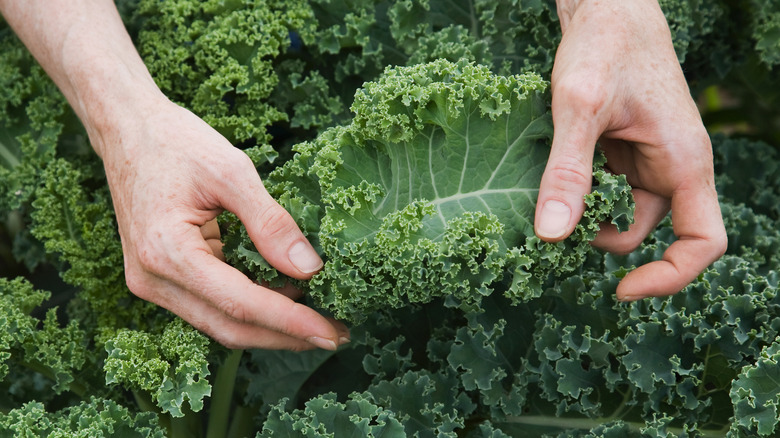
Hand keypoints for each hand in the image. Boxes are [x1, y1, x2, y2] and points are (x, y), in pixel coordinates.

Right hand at [97, 96, 348, 349]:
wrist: (127, 130)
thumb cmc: (175, 142)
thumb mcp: (232, 171)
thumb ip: (271, 223)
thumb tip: (310, 269)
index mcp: (166, 252)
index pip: (240, 304)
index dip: (291, 321)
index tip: (333, 332)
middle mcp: (152, 279)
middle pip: (230, 328)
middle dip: (286, 335)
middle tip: (336, 335)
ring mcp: (152, 283)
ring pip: (221, 323)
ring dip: (270, 327)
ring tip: (319, 320)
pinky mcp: (161, 279)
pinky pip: (211, 306)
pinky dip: (251, 308)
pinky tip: (286, 298)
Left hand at [536, 0, 726, 299]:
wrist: (607, 7)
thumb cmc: (605, 45)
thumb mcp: (578, 108)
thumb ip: (567, 171)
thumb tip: (551, 236)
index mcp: (684, 162)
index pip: (704, 242)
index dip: (670, 276)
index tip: (622, 289)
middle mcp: (674, 167)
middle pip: (652, 234)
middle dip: (607, 241)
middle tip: (558, 229)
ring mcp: (650, 159)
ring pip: (623, 214)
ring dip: (588, 218)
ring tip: (549, 200)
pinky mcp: (627, 151)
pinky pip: (608, 190)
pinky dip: (582, 196)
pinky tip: (553, 183)